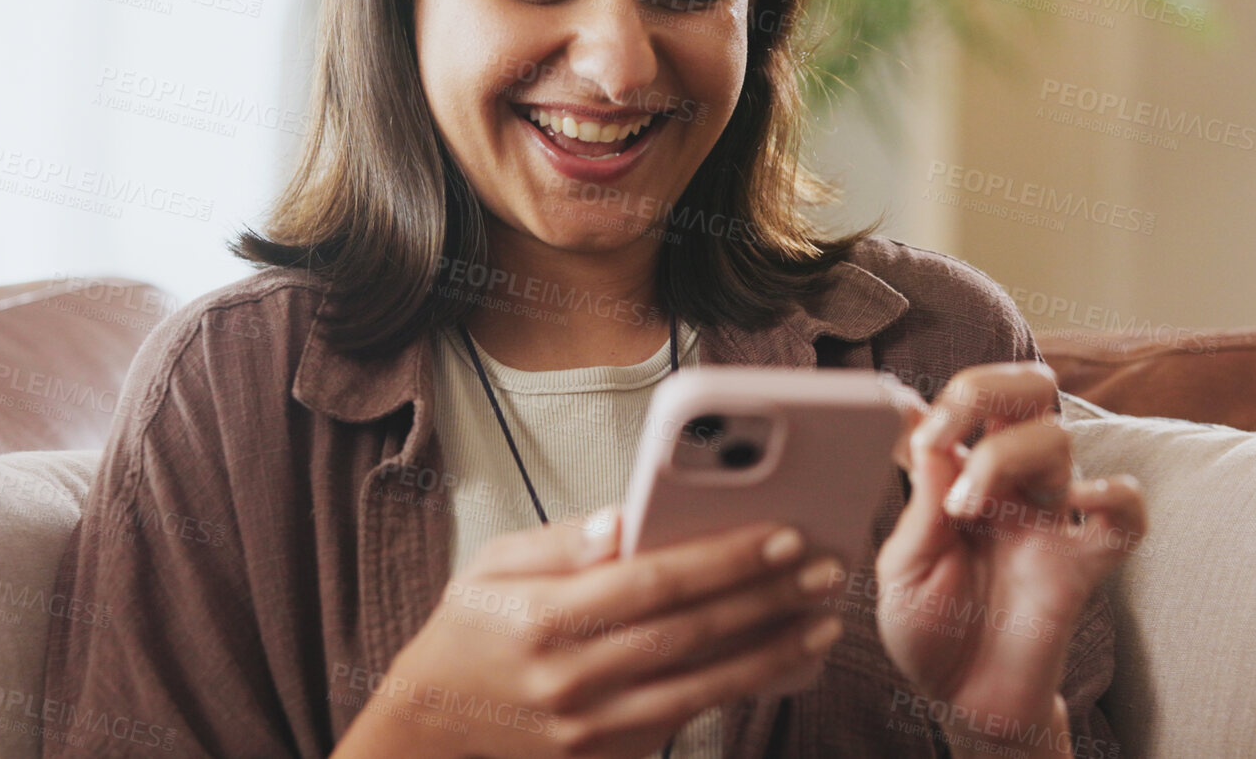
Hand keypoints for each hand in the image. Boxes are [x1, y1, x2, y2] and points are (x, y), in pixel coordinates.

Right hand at [344, 510, 847, 758]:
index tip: (781, 534)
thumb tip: (627, 519)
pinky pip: (687, 719)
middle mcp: (573, 679)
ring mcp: (593, 729)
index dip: (724, 559)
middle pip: (692, 633)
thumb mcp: (489, 571)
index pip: (654, 582)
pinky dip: (737, 688)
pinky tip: (777, 660)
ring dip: (771, 652)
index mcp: (544, 619)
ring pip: (703, 687)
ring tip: (821, 621)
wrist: (429, 739)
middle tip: (826, 569)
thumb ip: (559, 541)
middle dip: (768, 598)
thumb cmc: (465, 639)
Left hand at [875, 363, 1144, 757]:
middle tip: (946, 433)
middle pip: (1030, 390)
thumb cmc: (928, 628)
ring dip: (1004, 456)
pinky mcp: (1083, 563)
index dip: (939, 401)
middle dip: (987, 388)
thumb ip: (920, 499)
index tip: (907, 432)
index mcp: (962, 475)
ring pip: (1057, 439)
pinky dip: (1114, 496)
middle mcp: (1011, 484)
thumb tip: (915, 421)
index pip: (968, 402)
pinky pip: (1127, 514)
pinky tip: (1077, 506)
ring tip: (965, 510)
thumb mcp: (903, 564)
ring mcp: (1051, 519)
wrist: (965, 699)